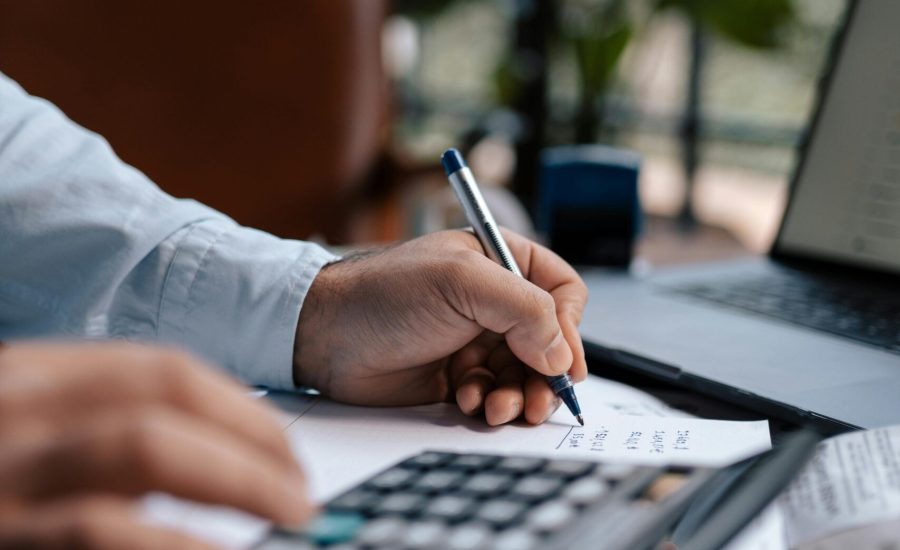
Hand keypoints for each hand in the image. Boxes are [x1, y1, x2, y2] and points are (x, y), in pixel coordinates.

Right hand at [0, 342, 311, 548]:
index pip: (160, 370)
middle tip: (300, 492)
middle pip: (162, 407)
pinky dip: (177, 543)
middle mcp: (11, 413)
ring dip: (236, 483)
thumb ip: (101, 433)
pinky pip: (102, 533)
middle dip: (252, 447)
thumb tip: (218, 457)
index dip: (242, 410)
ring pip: (142, 452)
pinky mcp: (0, 544)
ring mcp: (1, 481)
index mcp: (26, 378)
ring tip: (289, 517)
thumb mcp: (30, 438)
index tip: (286, 449)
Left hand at [294, 228, 587, 425]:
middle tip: (538, 402)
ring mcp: (474, 340)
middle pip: (548, 342)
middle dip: (545, 375)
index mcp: (500, 263)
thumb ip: (524, 309)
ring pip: (523, 375)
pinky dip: (487, 403)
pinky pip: (492, 394)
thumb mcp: (462, 283)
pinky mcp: (456, 375)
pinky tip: (465, 400)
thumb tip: (561, 355)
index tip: (565, 363)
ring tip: (497, 407)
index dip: (570, 328)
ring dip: (518, 395)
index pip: (561, 292)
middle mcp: (492, 302)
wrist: (324, 335)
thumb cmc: (385, 293)